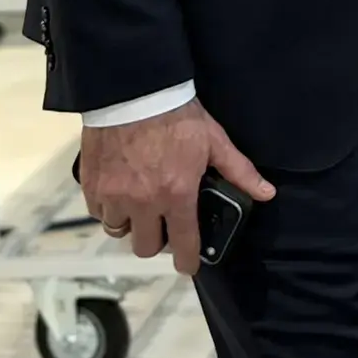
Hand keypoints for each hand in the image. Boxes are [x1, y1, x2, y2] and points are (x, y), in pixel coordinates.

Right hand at [79, 99, 274, 277]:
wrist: (133, 91)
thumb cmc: (178, 116)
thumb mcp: (214, 141)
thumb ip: (238, 171)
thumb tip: (266, 193)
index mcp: (176, 194)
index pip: (183, 243)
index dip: (188, 261)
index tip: (189, 266)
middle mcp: (142, 203)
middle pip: (146, 247)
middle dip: (157, 240)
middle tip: (164, 223)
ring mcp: (113, 196)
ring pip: (119, 231)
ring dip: (131, 223)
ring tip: (141, 205)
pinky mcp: (91, 186)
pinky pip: (99, 213)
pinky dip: (109, 208)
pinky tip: (120, 192)